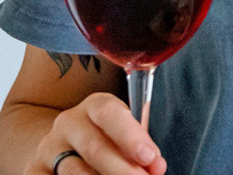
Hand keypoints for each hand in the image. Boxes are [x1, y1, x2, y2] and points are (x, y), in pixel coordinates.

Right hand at [28, 94, 165, 174]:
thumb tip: (156, 167)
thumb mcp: (123, 135)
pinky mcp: (33, 169)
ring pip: (74, 171)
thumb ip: (141, 148)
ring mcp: (48, 148)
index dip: (131, 136)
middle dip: (122, 169)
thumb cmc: (105, 139)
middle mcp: (68, 123)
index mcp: (95, 106)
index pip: (110, 113)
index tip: (149, 157)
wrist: (62, 146)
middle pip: (94, 146)